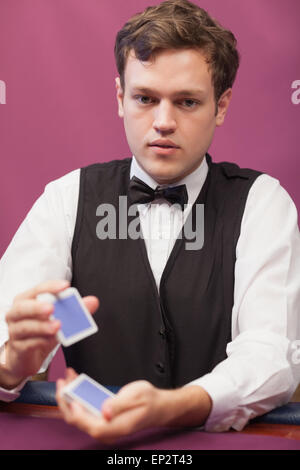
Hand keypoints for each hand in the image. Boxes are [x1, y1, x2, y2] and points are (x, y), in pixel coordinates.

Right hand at [2, 281, 98, 388]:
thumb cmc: (41, 332)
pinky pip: (27, 344)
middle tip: (52, 308)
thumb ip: (76, 310)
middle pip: (22, 307)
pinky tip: (49, 340)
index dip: (50, 287)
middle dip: (37, 307)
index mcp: (26, 300)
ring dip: (41, 326)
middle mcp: (16, 314)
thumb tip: (93, 301)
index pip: (37, 290)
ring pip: (25, 326)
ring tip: (56, 325)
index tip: (65, 286)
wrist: (26, 357)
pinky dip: (40, 341)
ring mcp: (15, 331)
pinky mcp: (18, 348)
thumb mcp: (59, 319)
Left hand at [56, 369, 211, 443]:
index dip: (75, 410)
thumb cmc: (150, 401)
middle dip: (66, 401)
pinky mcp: (103, 418)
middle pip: (78, 421)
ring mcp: (104, 425)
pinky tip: (77, 383)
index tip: (69, 393)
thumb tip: (104, 411)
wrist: (159, 406)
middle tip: (62, 382)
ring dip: (70, 396)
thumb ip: (119, 404)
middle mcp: (107, 429)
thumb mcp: (137, 397)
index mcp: (114, 427)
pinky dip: (78, 396)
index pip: (87, 424)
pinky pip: (86, 410)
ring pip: (79, 414)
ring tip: (68, 378)